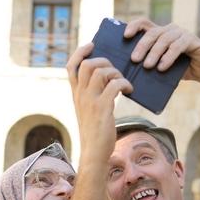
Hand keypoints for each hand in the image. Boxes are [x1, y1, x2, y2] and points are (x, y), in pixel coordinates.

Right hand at [66, 43, 132, 161]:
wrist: (93, 154)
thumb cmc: (95, 133)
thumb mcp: (89, 111)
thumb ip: (94, 95)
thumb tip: (109, 78)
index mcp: (76, 95)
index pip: (70, 66)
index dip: (80, 52)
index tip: (92, 45)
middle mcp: (80, 96)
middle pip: (86, 64)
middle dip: (103, 61)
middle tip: (114, 71)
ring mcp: (90, 101)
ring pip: (100, 71)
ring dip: (116, 72)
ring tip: (123, 83)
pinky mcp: (102, 108)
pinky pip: (114, 85)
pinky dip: (124, 83)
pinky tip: (129, 90)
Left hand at [124, 18, 199, 83]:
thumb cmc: (179, 70)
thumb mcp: (161, 66)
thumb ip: (149, 64)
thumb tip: (129, 72)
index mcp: (160, 34)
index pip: (144, 23)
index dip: (134, 26)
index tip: (125, 36)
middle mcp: (170, 30)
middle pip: (152, 32)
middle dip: (142, 46)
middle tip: (134, 60)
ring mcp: (182, 33)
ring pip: (164, 39)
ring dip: (154, 53)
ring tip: (147, 66)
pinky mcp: (192, 40)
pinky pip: (178, 46)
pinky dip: (169, 57)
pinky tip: (162, 67)